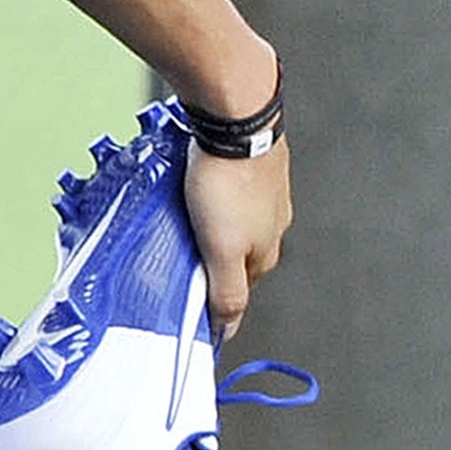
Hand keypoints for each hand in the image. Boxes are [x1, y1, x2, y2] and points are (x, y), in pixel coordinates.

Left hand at [183, 136, 290, 343]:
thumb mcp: (221, 249)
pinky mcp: (252, 166)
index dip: (212, 295)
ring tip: (183, 215)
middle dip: (208, 256)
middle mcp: (273, 223)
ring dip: (209, 223)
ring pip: (233, 220)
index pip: (239, 290)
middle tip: (177, 249)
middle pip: (235, 254)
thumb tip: (227, 329)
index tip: (187, 294)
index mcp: (267, 250)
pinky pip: (229, 190)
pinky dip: (212, 195)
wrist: (236, 119)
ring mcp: (265, 192)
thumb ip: (227, 291)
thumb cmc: (228, 180)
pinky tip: (195, 187)